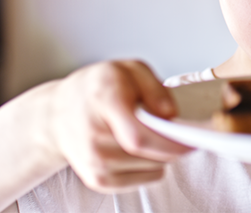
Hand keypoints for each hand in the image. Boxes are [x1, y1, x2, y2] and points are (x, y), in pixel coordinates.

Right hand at [47, 59, 191, 191]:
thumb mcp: (129, 69)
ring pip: (152, 167)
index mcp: (104, 100)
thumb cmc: (96, 89)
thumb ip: (154, 88)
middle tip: (181, 131)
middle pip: (149, 153)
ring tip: (149, 133)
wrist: (58, 115)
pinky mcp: (98, 181)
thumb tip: (171, 114)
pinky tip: (140, 148)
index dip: (171, 142)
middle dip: (174, 144)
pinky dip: (151, 165)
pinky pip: (145, 178)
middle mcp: (95, 136)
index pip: (139, 136)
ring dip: (162, 154)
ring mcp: (95, 163)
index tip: (193, 138)